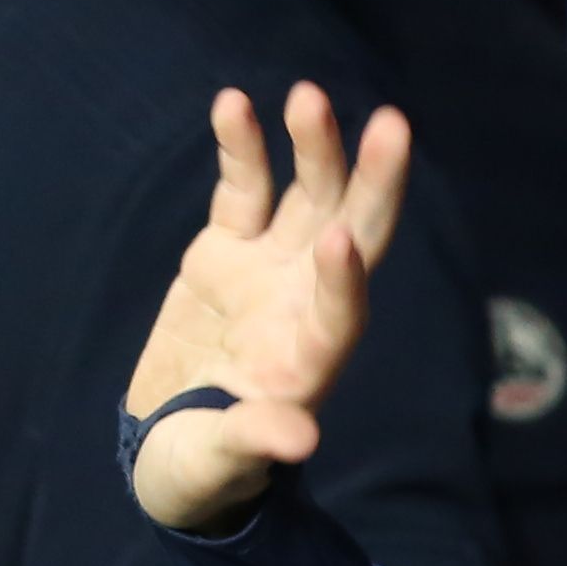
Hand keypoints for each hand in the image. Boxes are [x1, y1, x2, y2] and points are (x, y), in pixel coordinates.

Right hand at [122, 83, 417, 534]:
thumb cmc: (205, 469)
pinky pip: (244, 188)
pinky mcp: (227, 250)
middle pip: (353, 232)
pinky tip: (233, 102)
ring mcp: (270, 270)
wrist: (173, 449)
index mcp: (312, 358)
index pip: (343, 309)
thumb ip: (255, 443)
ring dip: (314, 148)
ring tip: (308, 96)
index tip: (340, 242)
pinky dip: (242, 148)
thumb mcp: (221, 464)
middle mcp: (305, 304)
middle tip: (393, 124)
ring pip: (307, 197)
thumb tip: (299, 442)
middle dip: (373, 182)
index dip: (345, 279)